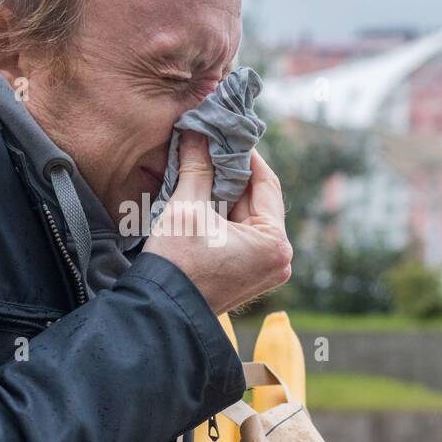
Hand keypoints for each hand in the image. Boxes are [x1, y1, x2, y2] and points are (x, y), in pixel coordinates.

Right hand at [144, 133, 291, 314]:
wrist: (161, 310)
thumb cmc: (177, 263)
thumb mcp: (187, 207)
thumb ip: (198, 166)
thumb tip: (198, 131)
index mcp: (275, 243)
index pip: (267, 184)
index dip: (246, 156)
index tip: (228, 136)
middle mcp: (280, 259)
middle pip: (258, 201)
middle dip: (233, 176)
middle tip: (212, 150)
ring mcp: (267, 270)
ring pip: (249, 218)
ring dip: (227, 195)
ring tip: (204, 171)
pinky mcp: (250, 276)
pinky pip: (243, 236)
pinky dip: (226, 217)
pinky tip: (205, 199)